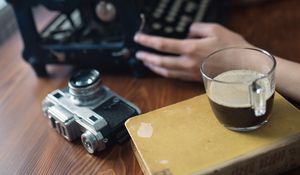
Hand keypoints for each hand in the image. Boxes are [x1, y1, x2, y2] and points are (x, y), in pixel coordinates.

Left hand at [134, 22, 251, 80]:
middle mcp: (187, 62)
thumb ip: (197, 28)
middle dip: (146, 57)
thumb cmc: (232, 47)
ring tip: (146, 63)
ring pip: (166, 72)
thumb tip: (188, 31)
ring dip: (153, 67)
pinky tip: (162, 70)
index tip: (138, 39)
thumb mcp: (215, 29)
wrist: (245, 67)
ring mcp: (190, 73)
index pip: (163, 45)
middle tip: (138, 54)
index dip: (148, 41)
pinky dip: (165, 73)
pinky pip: (175, 76)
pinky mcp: (194, 79)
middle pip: (160, 61)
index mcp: (191, 48)